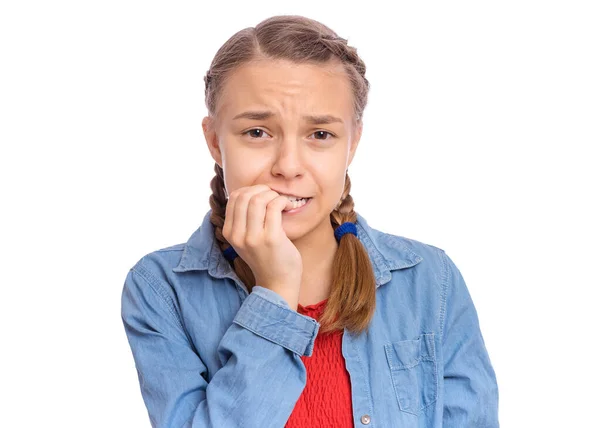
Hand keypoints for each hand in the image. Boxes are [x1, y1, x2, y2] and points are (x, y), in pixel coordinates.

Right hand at [222, 184, 301, 308]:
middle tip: (275, 197)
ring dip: (274, 195)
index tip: (264, 195)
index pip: (234, 197)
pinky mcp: (271, 239)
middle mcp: (238, 235)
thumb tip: (251, 192)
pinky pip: (274, 206)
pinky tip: (289, 207)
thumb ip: (244, 219)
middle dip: (263, 190)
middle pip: (246, 196)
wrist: (278, 282)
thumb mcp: (247, 239)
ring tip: (283, 203)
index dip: (251, 190)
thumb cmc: (267, 257)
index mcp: (230, 232)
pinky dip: (283, 201)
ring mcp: (253, 238)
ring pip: (259, 199)